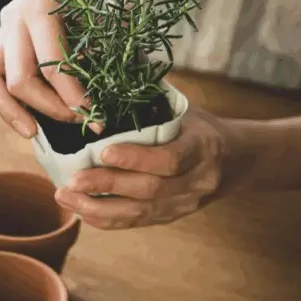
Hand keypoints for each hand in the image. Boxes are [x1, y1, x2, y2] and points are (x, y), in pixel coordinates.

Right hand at [0, 0, 100, 136]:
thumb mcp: (103, 11)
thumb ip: (101, 45)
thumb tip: (98, 91)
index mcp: (39, 6)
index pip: (51, 66)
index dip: (72, 97)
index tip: (94, 116)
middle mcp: (13, 17)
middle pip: (19, 79)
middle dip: (49, 108)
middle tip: (77, 121)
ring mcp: (1, 30)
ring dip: (9, 111)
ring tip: (32, 133)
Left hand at [54, 108, 230, 228]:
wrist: (235, 159)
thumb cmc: (198, 127)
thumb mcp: (184, 109)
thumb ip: (151, 101)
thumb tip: (109, 77)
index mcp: (202, 148)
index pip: (170, 159)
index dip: (136, 158)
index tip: (103, 152)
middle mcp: (196, 181)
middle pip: (149, 189)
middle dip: (106, 185)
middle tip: (71, 181)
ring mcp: (184, 204)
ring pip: (139, 212)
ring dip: (97, 207)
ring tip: (65, 197)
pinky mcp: (170, 217)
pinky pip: (135, 223)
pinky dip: (105, 219)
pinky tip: (80, 210)